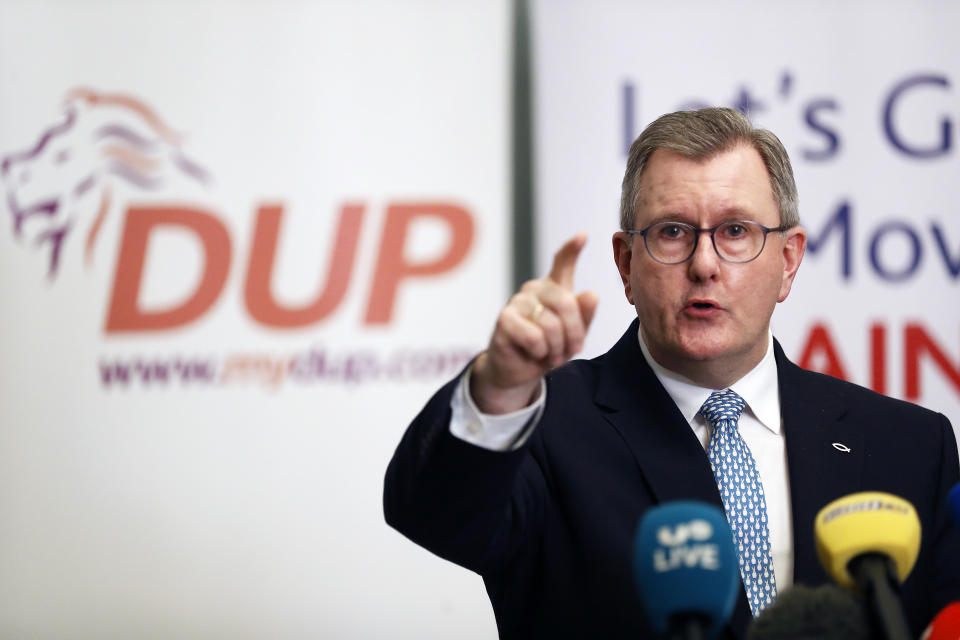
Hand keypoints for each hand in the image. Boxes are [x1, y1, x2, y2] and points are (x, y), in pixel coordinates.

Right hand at [471, 233, 598, 413]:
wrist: (519, 371)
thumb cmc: (548, 348)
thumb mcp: (573, 335)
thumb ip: (583, 316)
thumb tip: (592, 294)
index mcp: (554, 288)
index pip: (562, 263)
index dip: (572, 249)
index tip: (582, 236)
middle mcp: (534, 289)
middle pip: (566, 303)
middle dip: (574, 333)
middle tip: (571, 350)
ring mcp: (517, 302)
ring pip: (551, 324)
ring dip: (557, 348)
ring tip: (551, 354)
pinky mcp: (504, 319)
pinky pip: (534, 337)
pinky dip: (540, 352)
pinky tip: (534, 353)